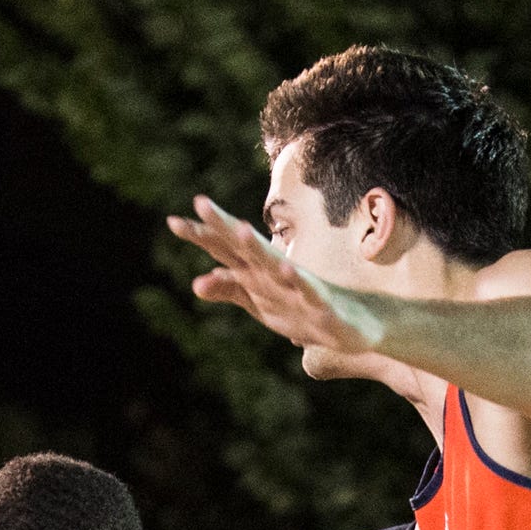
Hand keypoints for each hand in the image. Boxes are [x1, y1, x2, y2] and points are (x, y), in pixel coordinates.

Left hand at [166, 196, 387, 353]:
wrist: (357, 327)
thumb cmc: (304, 311)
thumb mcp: (260, 305)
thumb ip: (231, 290)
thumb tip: (196, 282)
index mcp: (260, 273)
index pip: (226, 250)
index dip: (201, 236)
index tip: (173, 222)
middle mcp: (277, 272)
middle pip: (244, 247)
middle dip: (222, 226)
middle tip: (200, 203)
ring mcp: (299, 285)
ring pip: (274, 263)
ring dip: (256, 247)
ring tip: (238, 229)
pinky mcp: (321, 302)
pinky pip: (308, 290)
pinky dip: (297, 279)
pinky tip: (288, 268)